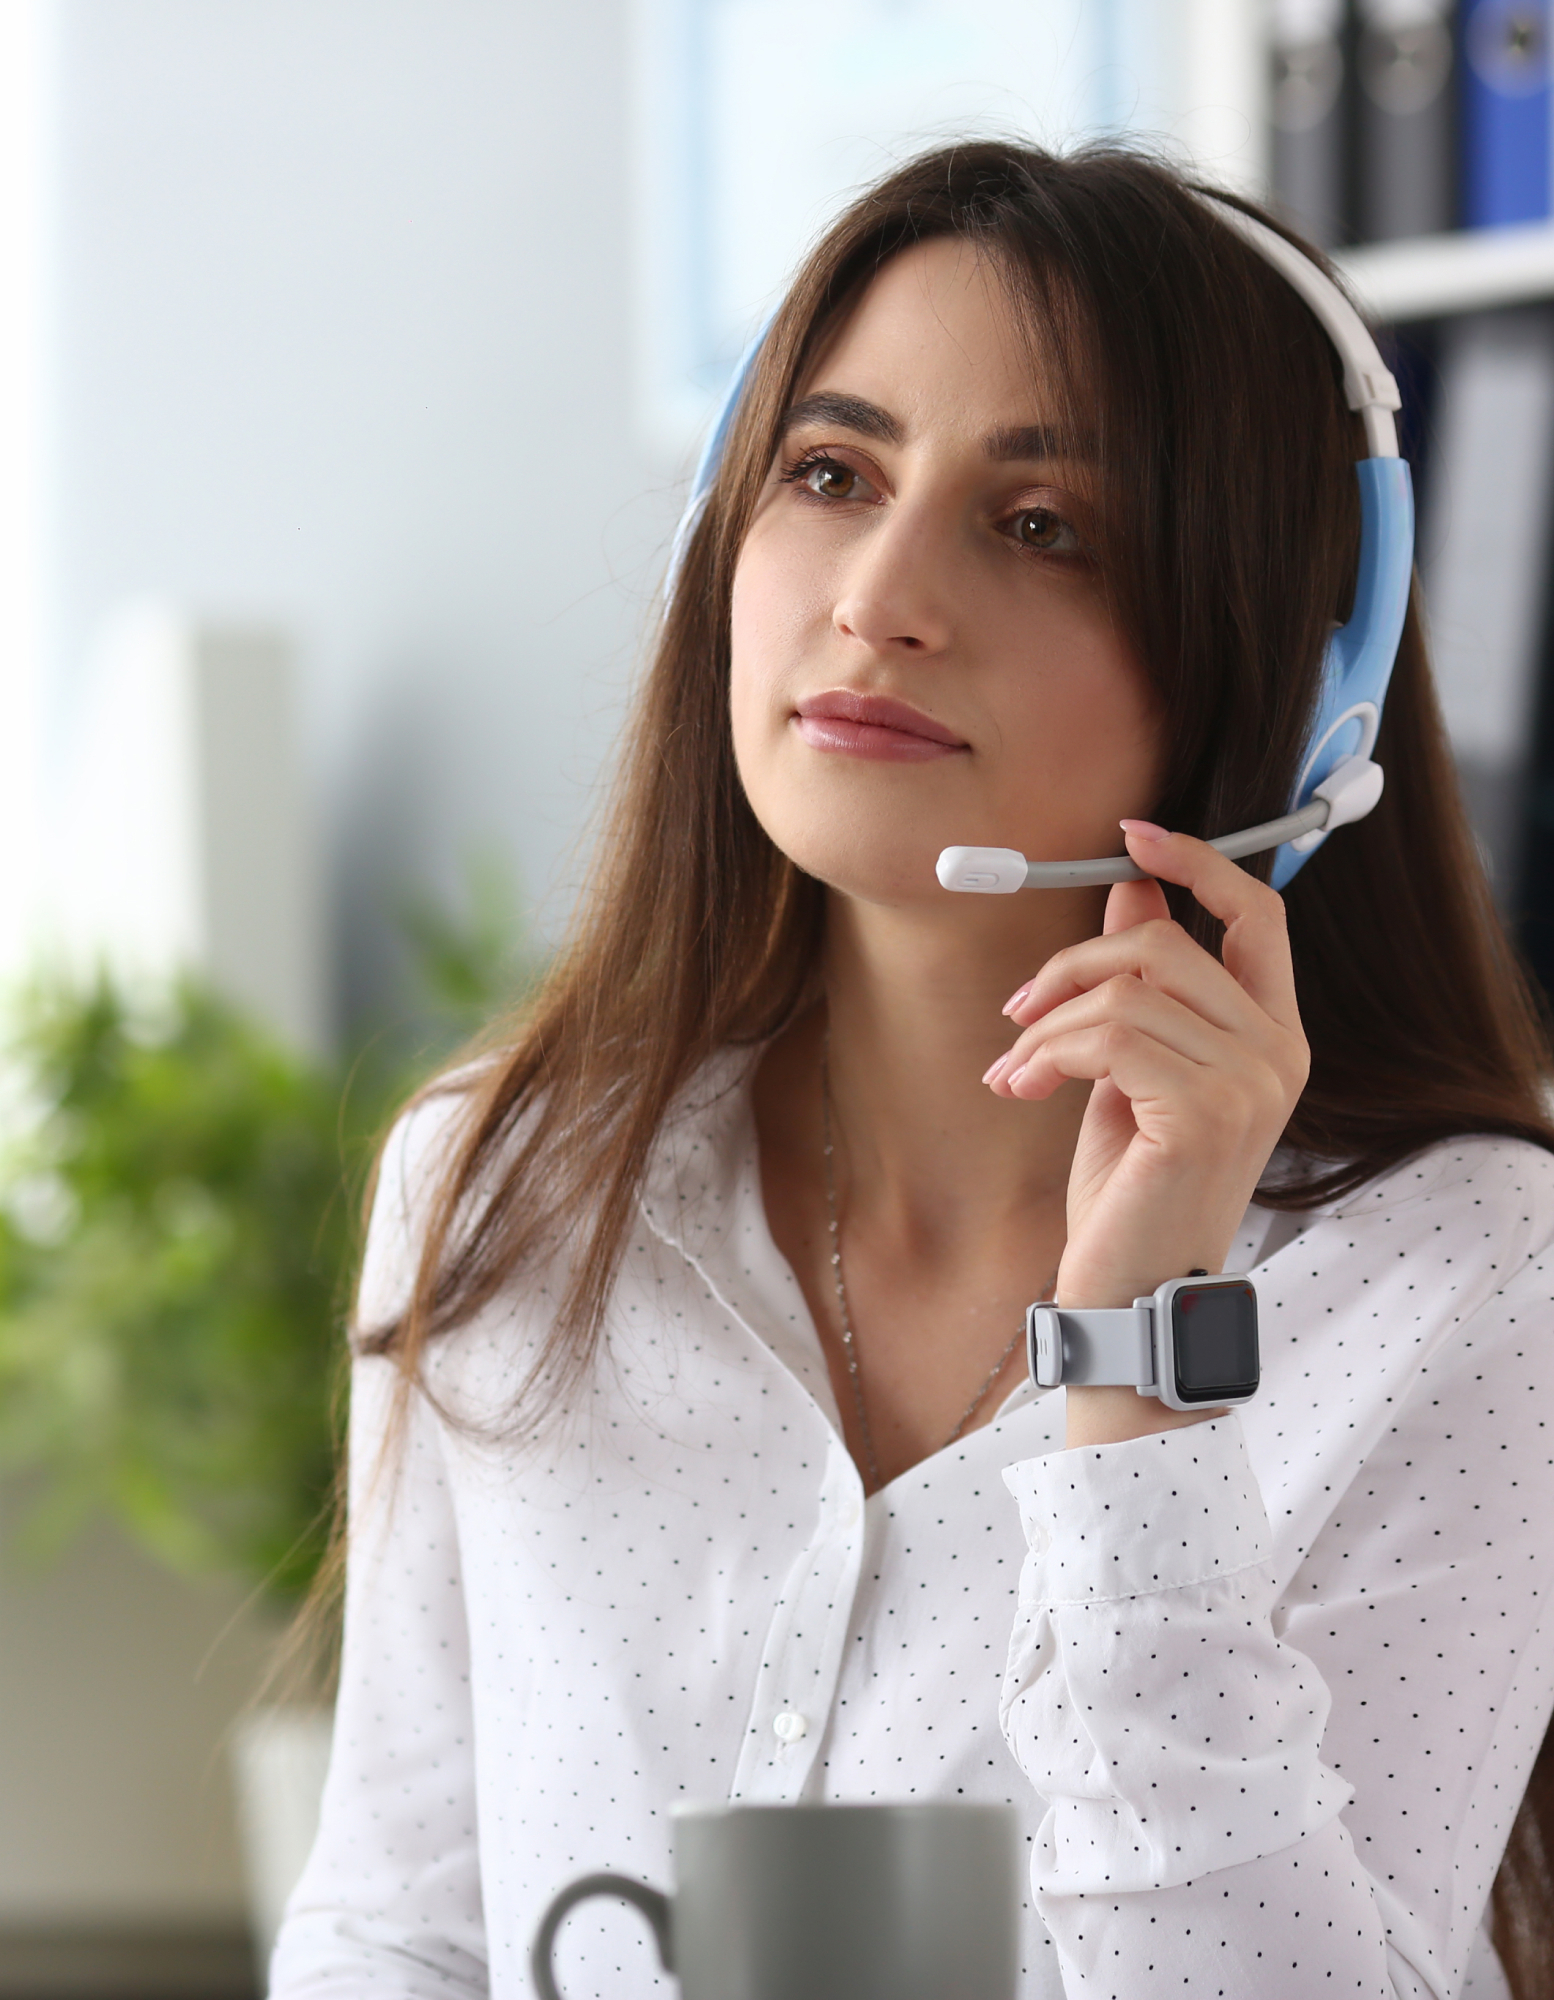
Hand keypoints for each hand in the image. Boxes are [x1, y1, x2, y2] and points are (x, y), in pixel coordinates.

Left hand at [984, 821, 1308, 1443]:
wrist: (1129, 1295)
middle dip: (1072, 966)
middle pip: (1166, 945)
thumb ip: (1140, 989)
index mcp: (1274, 1036)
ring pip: (1125, 990)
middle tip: (1016, 1014)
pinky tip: (1020, 1090)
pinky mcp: (1206, 1112)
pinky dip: (1046, 1054)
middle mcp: (1278, 1052)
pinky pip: (1106, 1037)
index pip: (1261, 914)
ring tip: (1014, 1072)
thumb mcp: (1129, 1072)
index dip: (1199, 863)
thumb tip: (1132, 895)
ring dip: (1046, 1025)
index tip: (1131, 838)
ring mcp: (1251, 1082)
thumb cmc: (1130, 1193)